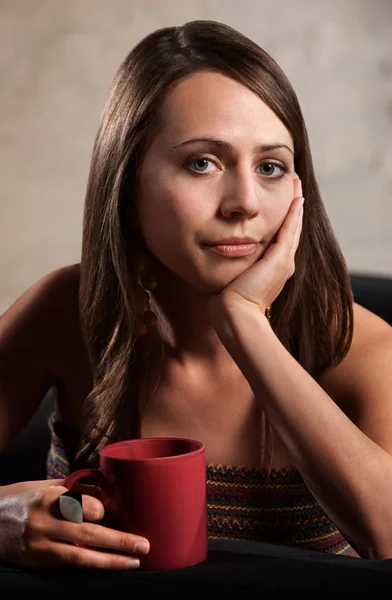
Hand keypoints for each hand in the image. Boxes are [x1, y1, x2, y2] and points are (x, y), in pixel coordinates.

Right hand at [0, 480, 148, 569]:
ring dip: (110, 560)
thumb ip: (72, 488)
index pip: (83, 505)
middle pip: (87, 533)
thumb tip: (105, 485)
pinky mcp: (36, 561)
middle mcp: (45, 521)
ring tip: (133, 561)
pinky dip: (90, 565)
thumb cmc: (22, 498)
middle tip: (144, 545)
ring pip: (80, 556)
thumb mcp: (44, 485)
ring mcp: (39, 544)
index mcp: (49, 496)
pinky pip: (68, 565)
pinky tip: (107, 565)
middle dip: (119, 540)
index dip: (101, 511)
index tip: (110, 513)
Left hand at [210, 175, 303, 315]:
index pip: (281, 238)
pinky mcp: (280, 259)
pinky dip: (294, 214)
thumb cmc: (228, 304)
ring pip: (294, 227)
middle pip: (292, 230)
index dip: (284, 220)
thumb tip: (218, 259)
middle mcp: (283, 264)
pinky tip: (297, 198)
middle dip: (293, 208)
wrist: (236, 315)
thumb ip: (231, 267)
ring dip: (297, 206)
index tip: (284, 202)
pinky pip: (289, 230)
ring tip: (298, 186)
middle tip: (296, 186)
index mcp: (272, 269)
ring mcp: (284, 261)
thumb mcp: (232, 280)